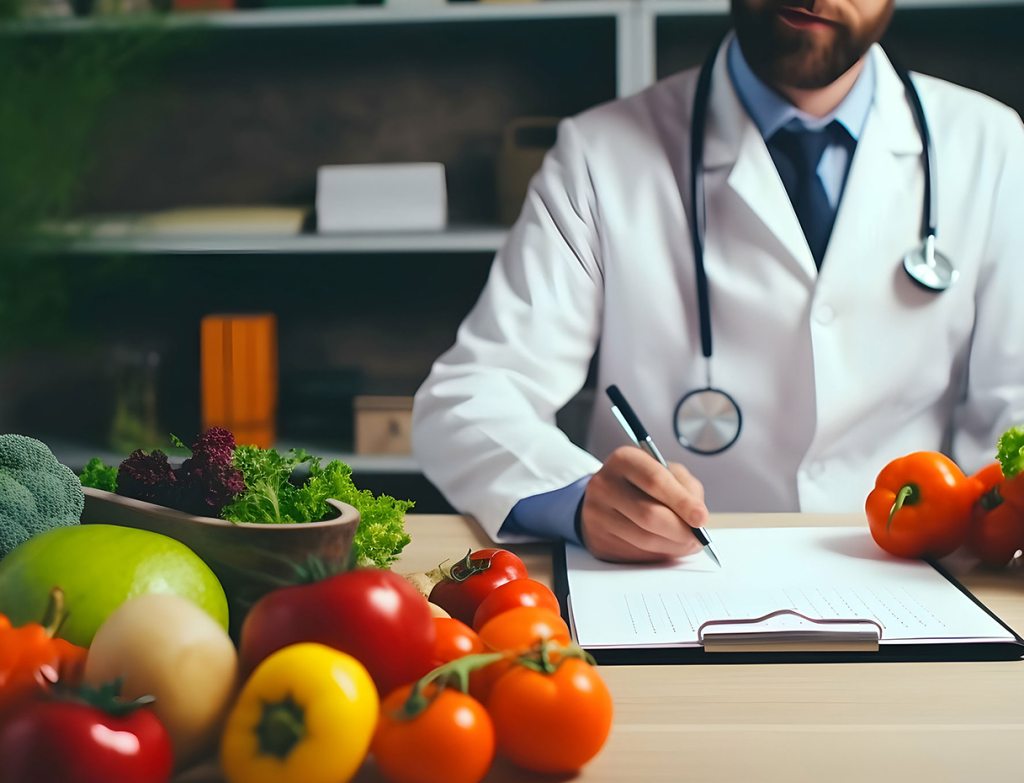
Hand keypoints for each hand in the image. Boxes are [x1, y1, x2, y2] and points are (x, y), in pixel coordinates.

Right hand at [580, 446, 708, 561]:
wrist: (605, 498)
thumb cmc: (643, 483)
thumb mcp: (666, 471)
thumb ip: (686, 488)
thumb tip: (697, 519)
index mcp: (624, 460)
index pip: (655, 481)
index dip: (682, 502)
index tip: (701, 518)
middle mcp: (604, 485)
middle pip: (649, 514)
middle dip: (681, 530)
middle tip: (697, 537)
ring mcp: (596, 515)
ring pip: (644, 539)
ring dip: (673, 546)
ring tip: (686, 542)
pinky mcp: (598, 540)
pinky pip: (636, 554)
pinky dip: (657, 554)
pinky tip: (664, 546)